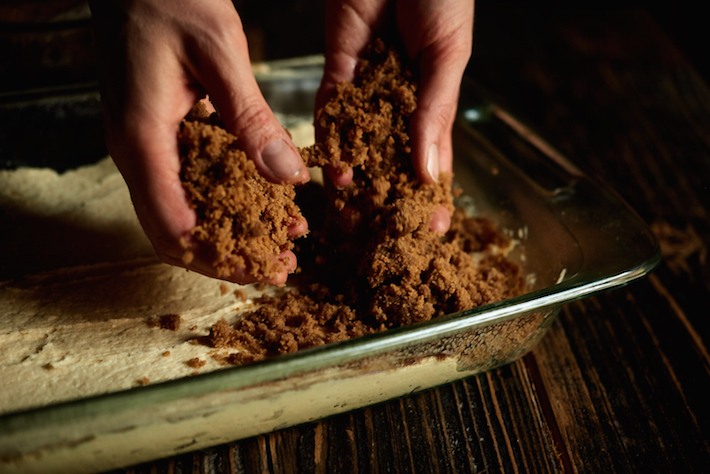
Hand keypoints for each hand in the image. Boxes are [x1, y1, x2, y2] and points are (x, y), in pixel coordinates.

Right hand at [89, 0, 308, 284]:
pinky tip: (260, 198)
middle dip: (228, 256)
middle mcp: (134, 151)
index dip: (221, 257)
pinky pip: (184, 183)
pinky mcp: (154, 133)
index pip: (173, 227)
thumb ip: (251, 118)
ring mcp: (141, 144)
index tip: (267, 266)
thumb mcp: (220, 53)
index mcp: (142, 139)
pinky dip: (222, 199)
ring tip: (280, 237)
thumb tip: (287, 176)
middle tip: (279, 264)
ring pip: (179, 212)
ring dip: (228, 232)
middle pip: (174, 233)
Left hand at [316, 0, 473, 232]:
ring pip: (360, 140)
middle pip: (392, 157)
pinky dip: (332, 137)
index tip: (433, 231)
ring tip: (351, 206)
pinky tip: (333, 166)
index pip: (434, 157)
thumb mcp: (449, 57)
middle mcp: (401, 100)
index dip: (433, 194)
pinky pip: (333, 108)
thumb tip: (428, 172)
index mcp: (436, 99)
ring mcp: (369, 86)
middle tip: (382, 232)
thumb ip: (434, 113)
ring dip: (356, 172)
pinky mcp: (339, 68)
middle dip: (388, 193)